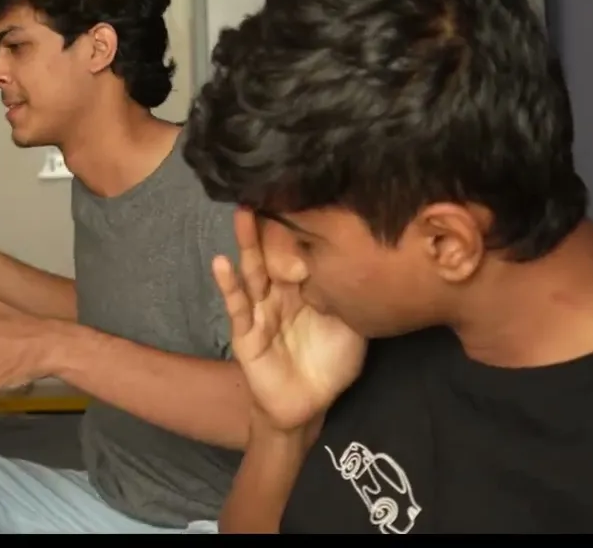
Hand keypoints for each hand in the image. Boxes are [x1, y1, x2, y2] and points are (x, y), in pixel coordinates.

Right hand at [212, 208, 366, 432]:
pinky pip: (238, 306)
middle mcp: (280, 292)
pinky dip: (228, 285)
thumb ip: (352, 293)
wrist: (311, 405)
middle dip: (270, 221)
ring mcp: (260, 310)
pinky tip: (221, 263)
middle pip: (273, 251)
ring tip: (243, 213)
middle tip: (266, 185)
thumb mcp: (353, 323)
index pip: (301, 248)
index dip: (300, 222)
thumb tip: (371, 258)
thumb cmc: (330, 363)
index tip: (301, 188)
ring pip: (253, 270)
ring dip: (246, 242)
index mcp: (306, 287)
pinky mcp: (246, 334)